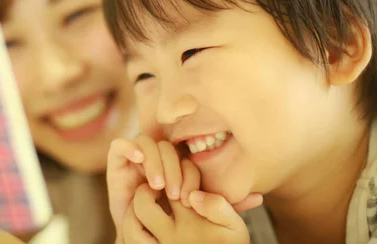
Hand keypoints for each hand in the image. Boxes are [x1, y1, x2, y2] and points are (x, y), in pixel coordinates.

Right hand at [108, 135, 261, 237]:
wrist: (142, 241)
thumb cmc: (173, 228)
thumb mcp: (201, 216)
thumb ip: (224, 205)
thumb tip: (258, 197)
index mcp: (177, 164)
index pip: (184, 155)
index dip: (188, 172)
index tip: (189, 197)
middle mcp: (157, 158)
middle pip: (165, 146)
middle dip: (172, 168)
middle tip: (174, 193)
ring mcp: (136, 158)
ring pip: (146, 143)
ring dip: (154, 162)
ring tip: (158, 186)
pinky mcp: (117, 161)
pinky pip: (120, 145)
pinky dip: (129, 148)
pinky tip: (138, 161)